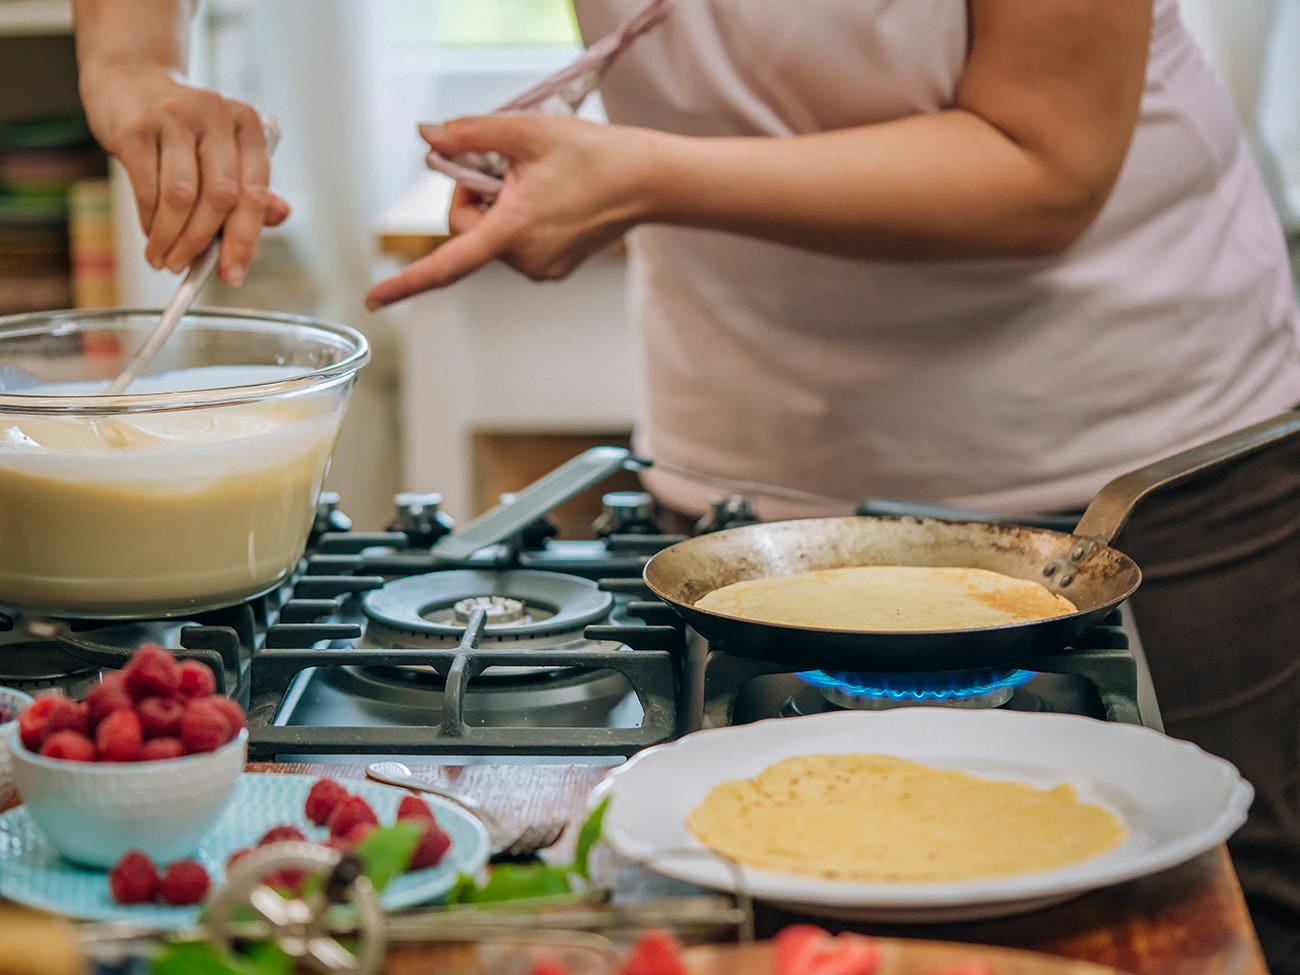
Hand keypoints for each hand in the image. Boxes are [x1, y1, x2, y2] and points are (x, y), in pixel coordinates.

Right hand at [78, 63, 290, 284]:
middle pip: (220, 197)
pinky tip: (150, 234)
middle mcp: (216, 117)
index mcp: (247, 127)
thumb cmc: (185, 131)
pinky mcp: (136, 126)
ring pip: (181, 196)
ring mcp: (175, 117)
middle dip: (202, 243)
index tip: (232, 276)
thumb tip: (280, 216)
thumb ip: (251, 188)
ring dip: (171, 237)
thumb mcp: (224, 153)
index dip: (244, 240)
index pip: (255, 193)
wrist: (130, 80)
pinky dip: (149, 220)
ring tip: (163, 258)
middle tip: (184, 268)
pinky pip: (147, 187)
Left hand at [365, 114, 655, 309]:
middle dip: (474, 197)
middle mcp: (524, 260)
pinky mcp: (554, 268)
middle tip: (505, 164)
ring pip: (492, 237)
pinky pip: (516, 244)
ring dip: (500, 207)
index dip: (405, 282)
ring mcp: (541, 269)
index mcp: (512, 231)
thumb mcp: (526, 132)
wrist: (649, 181)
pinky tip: (554, 198)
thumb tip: (430, 138)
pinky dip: (520, 219)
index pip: (446, 264)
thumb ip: (470, 133)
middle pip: (468, 231)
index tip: (374, 300)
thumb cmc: (595, 155)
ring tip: (540, 181)